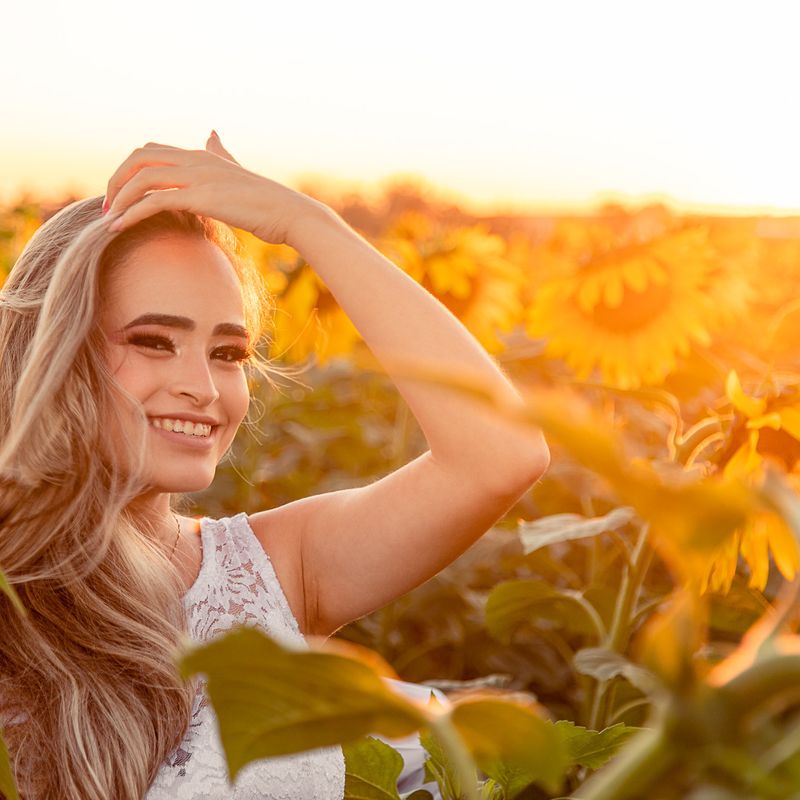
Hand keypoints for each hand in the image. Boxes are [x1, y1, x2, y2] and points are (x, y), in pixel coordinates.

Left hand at [103, 132, 312, 243]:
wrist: (292, 214)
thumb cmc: (269, 203)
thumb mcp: (238, 172)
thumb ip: (221, 154)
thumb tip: (212, 132)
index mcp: (203, 155)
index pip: (151, 151)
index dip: (130, 171)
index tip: (122, 196)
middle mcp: (197, 160)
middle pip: (138, 158)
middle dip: (116, 181)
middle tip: (108, 206)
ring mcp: (199, 177)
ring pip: (141, 177)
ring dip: (118, 198)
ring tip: (108, 220)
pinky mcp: (201, 197)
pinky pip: (154, 200)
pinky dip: (131, 212)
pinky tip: (118, 227)